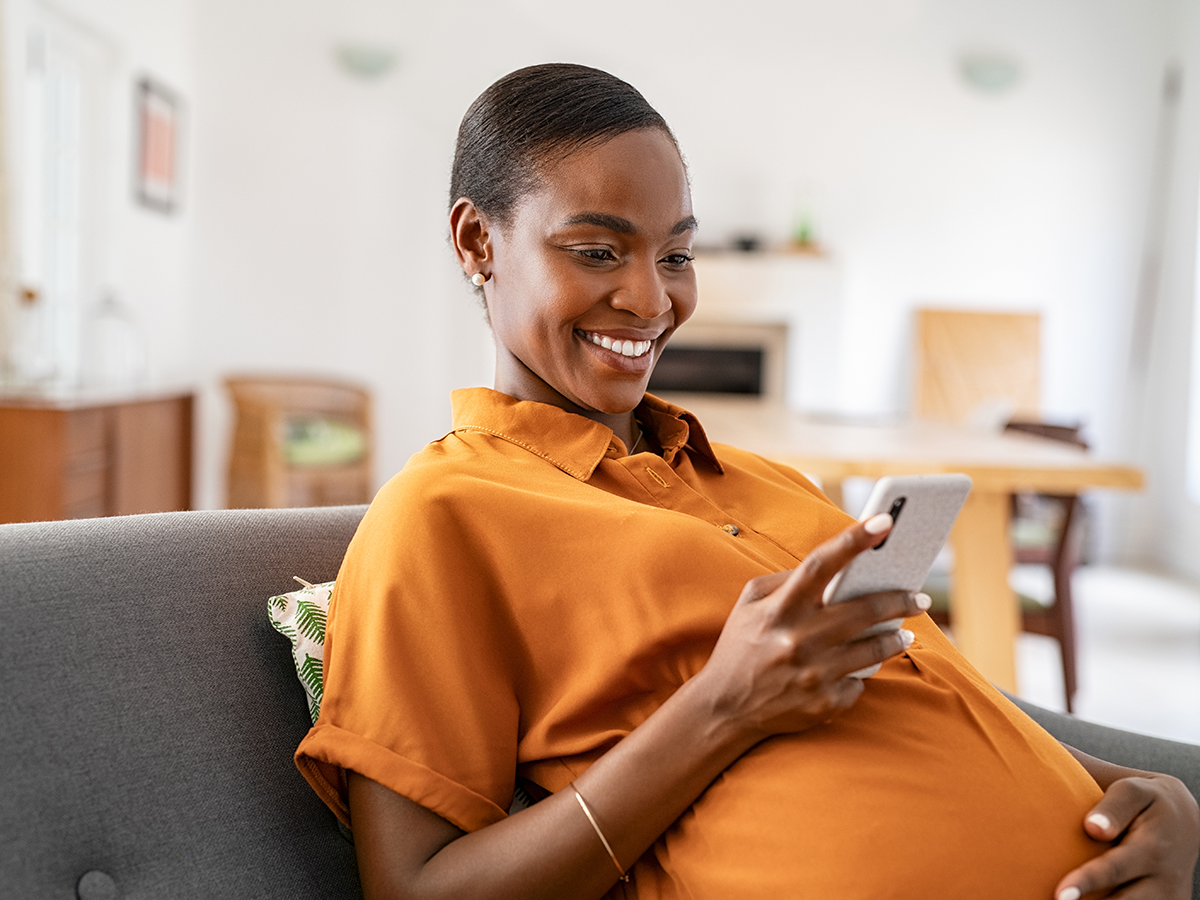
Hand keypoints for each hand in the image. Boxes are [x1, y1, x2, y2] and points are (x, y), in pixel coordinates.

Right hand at [695, 513, 931, 743]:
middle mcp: (797, 639)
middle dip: (899, 599)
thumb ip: (784, 580)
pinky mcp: (824, 703)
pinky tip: (857, 668)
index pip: (820, 565)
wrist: (724, 709)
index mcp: (779, 608)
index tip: (884, 521)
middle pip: (864, 610)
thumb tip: (831, 568)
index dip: (853, 540)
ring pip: (874, 649)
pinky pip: (859, 682)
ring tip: (904, 630)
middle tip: (919, 596)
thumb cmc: (741, 648)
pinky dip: (861, 673)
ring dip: (896, 637)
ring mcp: (813, 673)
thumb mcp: (749, 605)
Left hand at [1054, 773, 1199, 898]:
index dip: (1087, 882)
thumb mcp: (1134, 792)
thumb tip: (1093, 828)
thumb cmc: (1147, 800)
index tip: (1061, 894)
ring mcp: (1168, 897)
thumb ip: (1114, 808)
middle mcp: (1164, 879)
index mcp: (1152, 848)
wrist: (1185, 819)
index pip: (1114, 869)